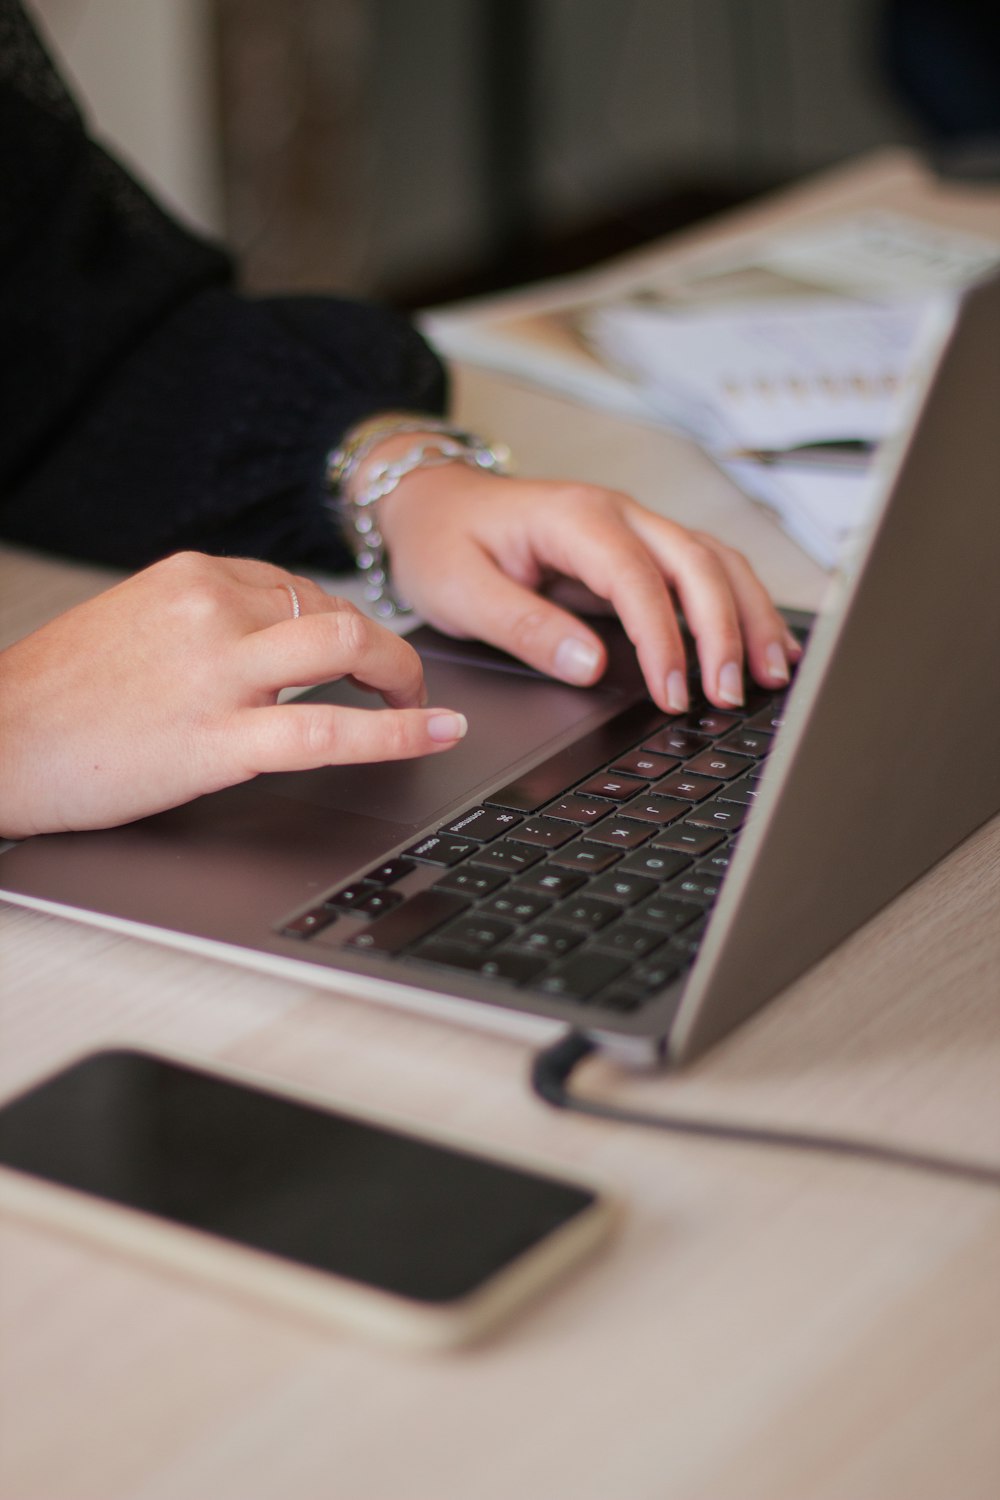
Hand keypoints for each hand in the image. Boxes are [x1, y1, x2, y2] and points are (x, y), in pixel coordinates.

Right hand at [0, 551, 466, 837]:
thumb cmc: (52, 696)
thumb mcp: (128, 626)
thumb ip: (198, 622)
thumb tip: (259, 638)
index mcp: (190, 576)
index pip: (297, 585)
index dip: (342, 624)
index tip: (359, 653)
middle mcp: (210, 608)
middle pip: (334, 607)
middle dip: (383, 648)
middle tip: (399, 683)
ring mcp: (217, 671)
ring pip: (346, 645)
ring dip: (399, 674)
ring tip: (418, 706)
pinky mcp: (218, 736)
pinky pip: (329, 728)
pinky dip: (396, 732)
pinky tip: (433, 734)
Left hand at [376, 460, 800, 713]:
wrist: (430, 500)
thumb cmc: (441, 539)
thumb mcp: (459, 589)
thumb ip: (523, 627)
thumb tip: (587, 665)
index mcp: (573, 519)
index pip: (638, 579)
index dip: (664, 640)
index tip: (675, 693)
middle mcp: (616, 514)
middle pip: (697, 564)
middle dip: (725, 630)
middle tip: (733, 694)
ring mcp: (633, 528)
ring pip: (715, 562)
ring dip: (749, 615)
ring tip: (774, 673)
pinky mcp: (638, 549)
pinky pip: (703, 571)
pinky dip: (739, 605)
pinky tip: (763, 642)